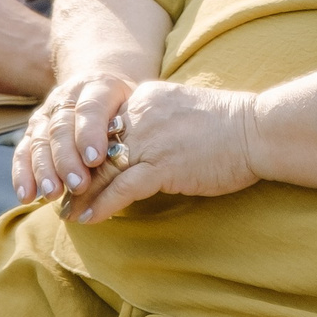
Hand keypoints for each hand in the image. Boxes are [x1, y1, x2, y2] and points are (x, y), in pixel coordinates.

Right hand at [13, 74, 139, 204]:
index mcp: (96, 87)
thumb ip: (131, 125)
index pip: (90, 109)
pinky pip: (23, 151)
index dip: (90, 133)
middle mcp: (66, 97)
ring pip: (40, 140)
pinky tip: (27, 195)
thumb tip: (131, 158)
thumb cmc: (124, 105)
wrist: (99, 85)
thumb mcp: (134, 105)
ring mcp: (46, 113)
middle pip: (61, 128)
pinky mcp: (33, 130)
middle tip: (78, 185)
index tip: (95, 159)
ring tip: (52, 193)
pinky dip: (22, 174)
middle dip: (67, 159)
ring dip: (44, 169)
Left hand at [61, 78, 261, 224]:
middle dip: (75, 173)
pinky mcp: (161, 165)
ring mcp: (150, 140)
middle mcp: (141, 114)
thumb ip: (156, 119)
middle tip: (58, 193)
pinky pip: (121, 188)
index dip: (82, 149)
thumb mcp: (183, 109)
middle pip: (95, 147)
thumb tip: (140, 141)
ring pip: (101, 169)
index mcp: (145, 98)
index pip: (102, 124)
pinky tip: (88, 219)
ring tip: (66, 213)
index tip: (71, 167)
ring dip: (80, 194)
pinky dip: (101, 205)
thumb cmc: (229, 125)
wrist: (258, 130)